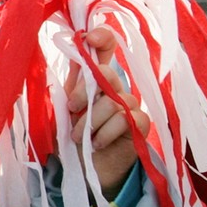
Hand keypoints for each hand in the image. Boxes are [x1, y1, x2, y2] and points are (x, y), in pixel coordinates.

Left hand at [66, 27, 150, 196]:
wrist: (86, 169)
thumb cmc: (75, 136)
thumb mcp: (66, 107)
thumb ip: (73, 80)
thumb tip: (73, 45)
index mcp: (97, 80)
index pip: (106, 50)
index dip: (102, 38)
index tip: (89, 37)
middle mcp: (116, 88)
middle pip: (108, 74)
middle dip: (83, 92)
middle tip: (71, 110)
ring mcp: (130, 106)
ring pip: (113, 101)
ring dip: (90, 121)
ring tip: (78, 137)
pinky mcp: (140, 125)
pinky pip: (125, 120)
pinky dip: (105, 133)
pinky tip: (96, 144)